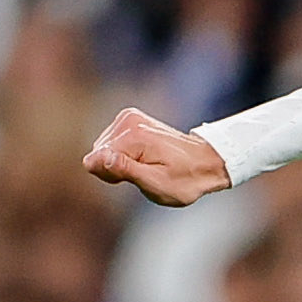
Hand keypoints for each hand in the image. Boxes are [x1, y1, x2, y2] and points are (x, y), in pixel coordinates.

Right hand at [85, 108, 231, 206]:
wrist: (205, 162)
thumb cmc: (184, 179)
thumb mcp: (155, 183)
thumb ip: (125, 170)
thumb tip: (95, 159)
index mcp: (133, 135)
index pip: (95, 160)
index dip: (110, 176)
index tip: (133, 179)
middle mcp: (128, 120)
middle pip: (98, 152)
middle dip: (114, 169)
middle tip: (143, 175)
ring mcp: (129, 117)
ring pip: (103, 148)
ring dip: (120, 162)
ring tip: (146, 167)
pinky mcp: (131, 119)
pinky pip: (111, 143)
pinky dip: (123, 155)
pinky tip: (143, 159)